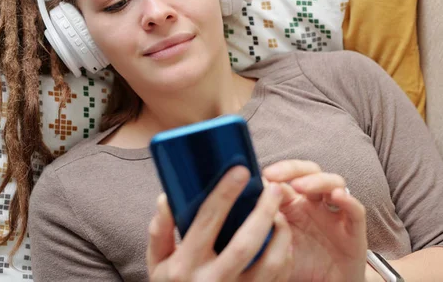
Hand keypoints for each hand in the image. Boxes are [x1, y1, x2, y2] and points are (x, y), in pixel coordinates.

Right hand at [147, 166, 293, 281]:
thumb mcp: (158, 263)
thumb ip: (160, 231)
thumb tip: (166, 198)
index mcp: (185, 265)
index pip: (207, 222)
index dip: (225, 194)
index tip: (241, 171)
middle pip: (245, 243)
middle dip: (264, 211)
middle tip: (275, 188)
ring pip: (269, 262)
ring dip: (281, 234)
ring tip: (281, 213)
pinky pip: (278, 277)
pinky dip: (285, 255)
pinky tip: (282, 238)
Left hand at [263, 160, 367, 281]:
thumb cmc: (301, 266)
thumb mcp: (275, 248)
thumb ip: (263, 229)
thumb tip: (240, 210)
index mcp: (295, 204)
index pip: (286, 177)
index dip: (272, 173)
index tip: (255, 176)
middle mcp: (316, 203)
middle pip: (309, 171)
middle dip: (292, 169)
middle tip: (274, 175)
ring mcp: (336, 213)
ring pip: (333, 182)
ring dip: (317, 181)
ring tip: (300, 186)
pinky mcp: (354, 229)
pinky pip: (356, 210)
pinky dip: (349, 200)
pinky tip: (337, 197)